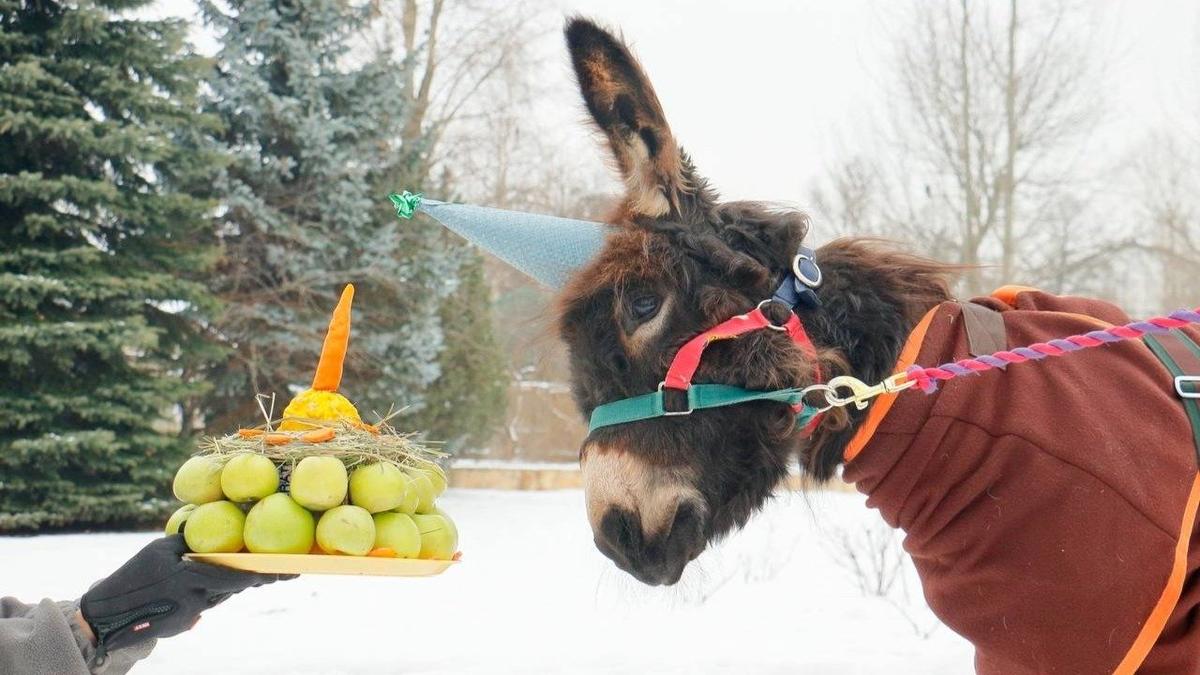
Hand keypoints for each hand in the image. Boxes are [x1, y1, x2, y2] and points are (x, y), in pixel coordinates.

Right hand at [80, 535, 290, 654]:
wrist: (107, 615)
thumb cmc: (133, 575)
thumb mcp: (161, 550)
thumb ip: (189, 542)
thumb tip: (212, 531)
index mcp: (190, 577)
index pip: (233, 577)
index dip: (260, 575)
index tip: (283, 571)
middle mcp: (194, 599)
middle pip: (232, 588)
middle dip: (255, 579)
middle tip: (281, 572)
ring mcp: (190, 616)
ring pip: (218, 596)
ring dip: (229, 585)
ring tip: (250, 573)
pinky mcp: (183, 626)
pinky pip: (202, 606)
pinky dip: (205, 595)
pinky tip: (198, 588)